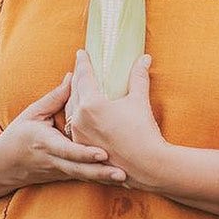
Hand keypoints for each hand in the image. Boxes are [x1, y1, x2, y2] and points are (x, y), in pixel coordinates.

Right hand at [0, 72, 127, 187]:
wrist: (3, 165)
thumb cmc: (18, 135)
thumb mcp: (32, 113)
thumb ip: (55, 97)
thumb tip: (73, 76)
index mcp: (46, 144)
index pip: (68, 150)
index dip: (85, 153)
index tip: (103, 153)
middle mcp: (54, 161)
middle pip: (80, 169)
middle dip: (101, 173)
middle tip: (122, 172)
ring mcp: (59, 172)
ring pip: (83, 177)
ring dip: (103, 179)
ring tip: (124, 178)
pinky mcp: (63, 177)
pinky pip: (82, 178)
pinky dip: (98, 180)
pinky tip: (116, 179)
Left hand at [65, 50, 167, 189]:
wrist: (147, 166)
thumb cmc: (143, 131)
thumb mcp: (139, 99)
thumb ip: (138, 76)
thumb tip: (144, 58)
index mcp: (91, 105)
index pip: (84, 77)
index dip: (83, 63)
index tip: (81, 53)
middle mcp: (80, 120)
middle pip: (75, 92)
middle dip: (77, 77)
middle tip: (80, 66)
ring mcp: (79, 137)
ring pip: (71, 110)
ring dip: (74, 96)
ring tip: (78, 88)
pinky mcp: (82, 150)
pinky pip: (73, 127)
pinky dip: (76, 115)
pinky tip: (80, 113)